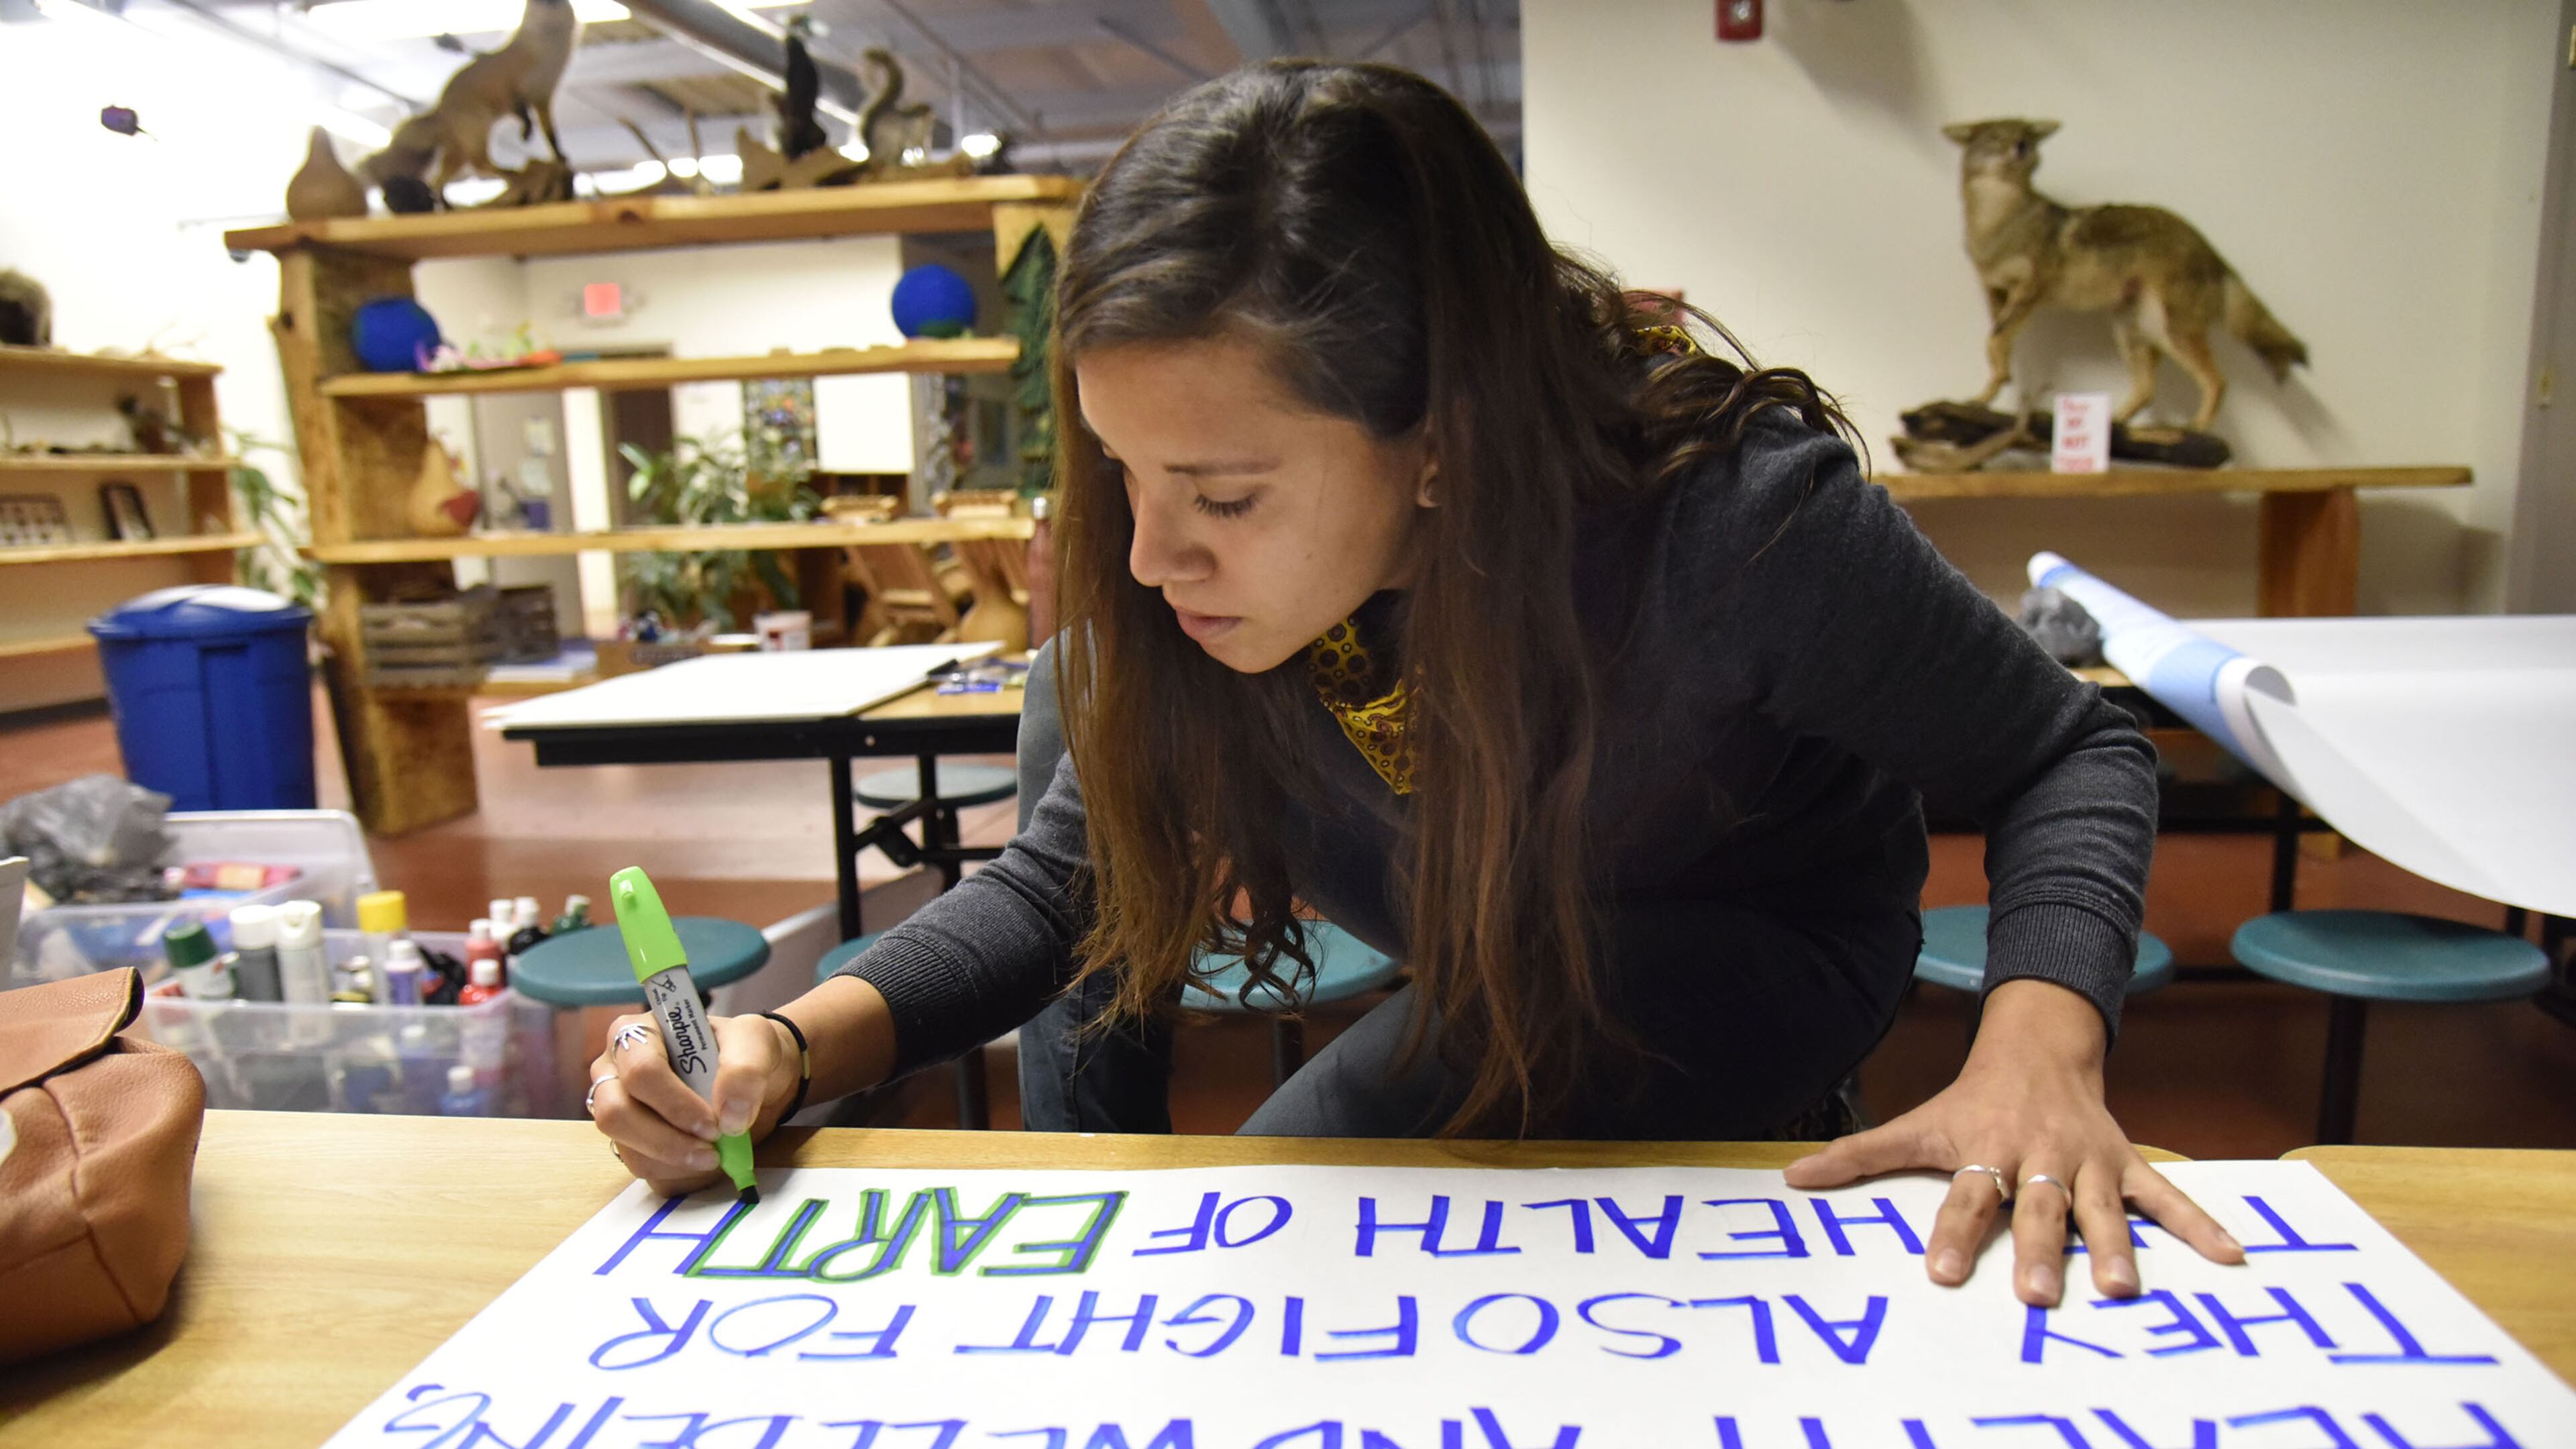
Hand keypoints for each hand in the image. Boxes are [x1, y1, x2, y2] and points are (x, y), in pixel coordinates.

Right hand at [587, 1012, 798, 1196]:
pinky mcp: (630, 1142)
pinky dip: (677, 1173)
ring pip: (627, 1148)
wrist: (752, 1080)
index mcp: (639, 1034)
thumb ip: (745, 1070)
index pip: (641, 1071)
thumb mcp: (756, 1040)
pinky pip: (642, 1167)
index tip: (714, 1124)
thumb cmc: (743, 1052)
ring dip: (675, 1162)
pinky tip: (702, 1161)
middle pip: (616, 1114)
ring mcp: (617, 1109)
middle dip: (667, 1140)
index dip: (675, 1104)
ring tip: (714, 1157)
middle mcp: (615, 1071)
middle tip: (711, 1152)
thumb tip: (729, 1119)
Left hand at [1784, 979, 2242, 1305]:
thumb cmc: (1971, 1100)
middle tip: (2036, 1297)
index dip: (1953, 1233)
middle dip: (2037, 1252)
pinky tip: (2231, 1255)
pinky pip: (2166, 1197)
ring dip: (2114, 1248)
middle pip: (2037, 1209)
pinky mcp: (2127, 1164)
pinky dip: (2199, 1224)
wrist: (2039, 1047)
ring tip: (2123, 1290)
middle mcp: (2040, 1157)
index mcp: (1986, 1149)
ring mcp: (2089, 1161)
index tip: (1943, 1274)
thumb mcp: (1917, 1123)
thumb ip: (1861, 1154)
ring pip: (2101, 1209)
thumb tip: (1794, 1178)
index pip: (1966, 1197)